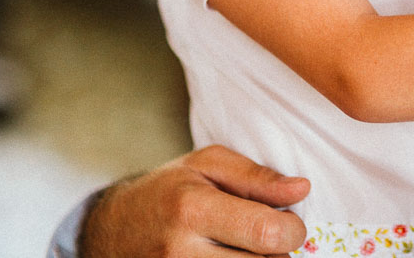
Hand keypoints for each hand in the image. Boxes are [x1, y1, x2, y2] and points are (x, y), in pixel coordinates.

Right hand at [81, 145, 309, 257]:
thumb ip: (257, 177)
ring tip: (248, 249)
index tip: (289, 221)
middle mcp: (181, 252)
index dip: (293, 229)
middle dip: (278, 252)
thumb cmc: (168, 190)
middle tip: (266, 237)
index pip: (266, 233)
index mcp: (193, 209)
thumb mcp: (207, 165)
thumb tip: (302, 190)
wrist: (111, 229)